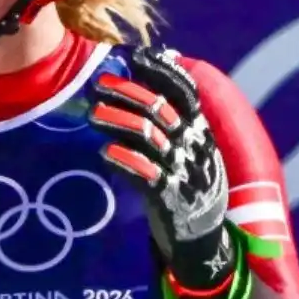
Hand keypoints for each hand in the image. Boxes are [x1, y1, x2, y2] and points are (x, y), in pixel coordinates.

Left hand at [89, 45, 234, 294]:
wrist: (205, 242)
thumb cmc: (189, 187)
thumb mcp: (190, 150)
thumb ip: (174, 118)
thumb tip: (158, 74)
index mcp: (201, 132)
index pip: (186, 93)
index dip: (162, 72)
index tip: (135, 56)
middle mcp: (194, 148)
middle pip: (161, 110)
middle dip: (128, 92)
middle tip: (99, 84)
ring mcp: (183, 173)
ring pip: (149, 138)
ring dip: (117, 121)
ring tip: (93, 114)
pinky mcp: (169, 200)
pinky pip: (146, 175)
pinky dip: (124, 161)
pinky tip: (105, 152)